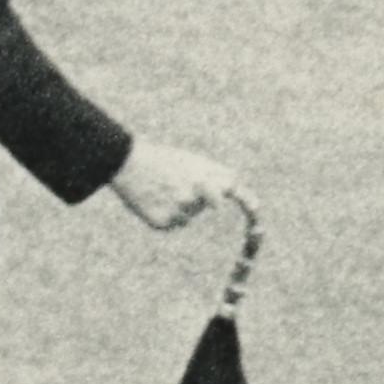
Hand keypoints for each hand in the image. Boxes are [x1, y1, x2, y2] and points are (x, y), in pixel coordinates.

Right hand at [109, 140, 237, 232]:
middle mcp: (191, 197)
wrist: (127, 163)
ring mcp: (176, 212)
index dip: (246, 199)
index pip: (229, 189)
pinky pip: (175, 224)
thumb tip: (236, 186)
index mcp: (201, 178)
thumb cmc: (163, 159)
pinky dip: (167, 215)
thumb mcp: (192, 160)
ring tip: (164, 189)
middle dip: (203, 196)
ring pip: (190, 215)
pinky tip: (155, 201)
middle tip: (179, 180)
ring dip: (182, 205)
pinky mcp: (162, 224)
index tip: (256, 208)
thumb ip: (217, 173)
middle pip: (210, 205)